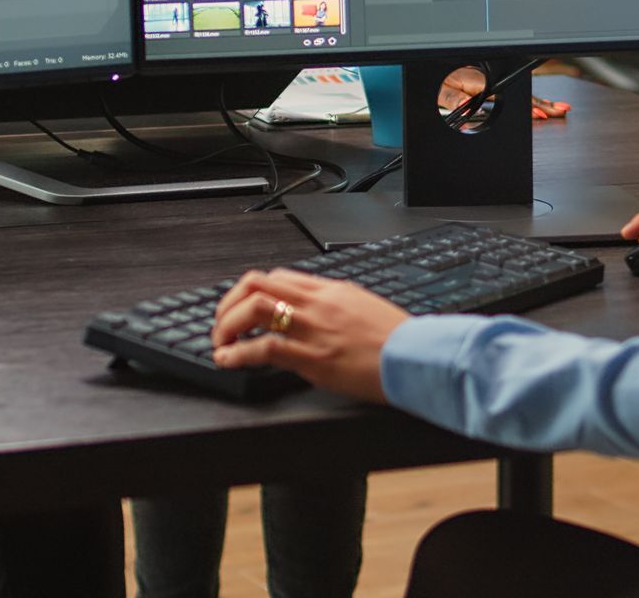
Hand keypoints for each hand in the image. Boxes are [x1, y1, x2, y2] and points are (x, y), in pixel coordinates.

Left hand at [211, 269, 409, 402]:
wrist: (418, 357)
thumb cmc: (398, 340)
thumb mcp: (364, 309)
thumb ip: (336, 308)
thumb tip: (314, 315)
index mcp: (331, 290)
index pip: (277, 277)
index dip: (249, 291)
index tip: (240, 308)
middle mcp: (318, 303)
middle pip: (256, 283)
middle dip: (229, 303)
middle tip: (222, 324)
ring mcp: (314, 328)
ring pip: (254, 308)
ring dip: (227, 325)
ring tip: (221, 343)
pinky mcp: (314, 357)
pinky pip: (265, 348)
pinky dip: (238, 353)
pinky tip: (229, 360)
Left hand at [437, 68, 570, 119]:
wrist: (426, 71)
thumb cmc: (432, 83)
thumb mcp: (439, 92)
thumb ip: (455, 100)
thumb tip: (469, 108)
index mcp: (475, 80)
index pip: (507, 96)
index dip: (526, 105)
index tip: (541, 113)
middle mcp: (485, 79)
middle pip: (517, 93)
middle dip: (541, 102)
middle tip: (559, 111)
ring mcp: (489, 81)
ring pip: (517, 92)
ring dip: (538, 100)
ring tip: (556, 108)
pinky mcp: (487, 83)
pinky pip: (510, 91)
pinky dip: (526, 98)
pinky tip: (537, 105)